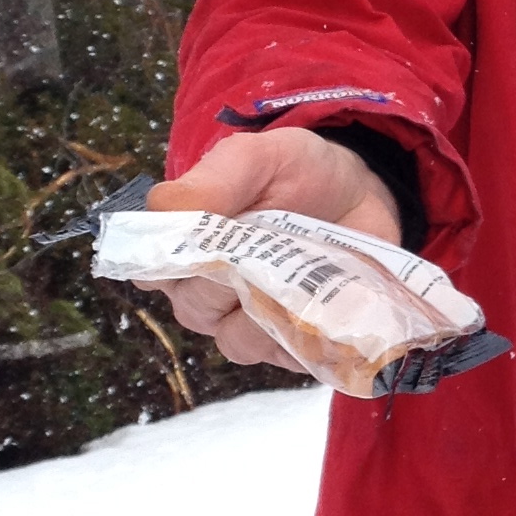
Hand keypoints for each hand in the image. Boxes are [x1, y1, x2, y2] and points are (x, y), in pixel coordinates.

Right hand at [148, 127, 400, 370]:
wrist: (363, 194)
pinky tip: (323, 301)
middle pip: (194, 308)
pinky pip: (285, 356)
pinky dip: (304, 332)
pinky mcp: (293, 346)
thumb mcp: (255, 158)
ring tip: (302, 272)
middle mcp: (208, 294)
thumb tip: (161, 210)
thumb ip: (209, 180)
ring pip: (235, 340)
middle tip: (267, 243)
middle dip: (230, 277)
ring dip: (268, 308)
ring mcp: (250, 324)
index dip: (174, 261)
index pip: (152, 273)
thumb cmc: (298, 173)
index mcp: (185, 250)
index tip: (207, 239)